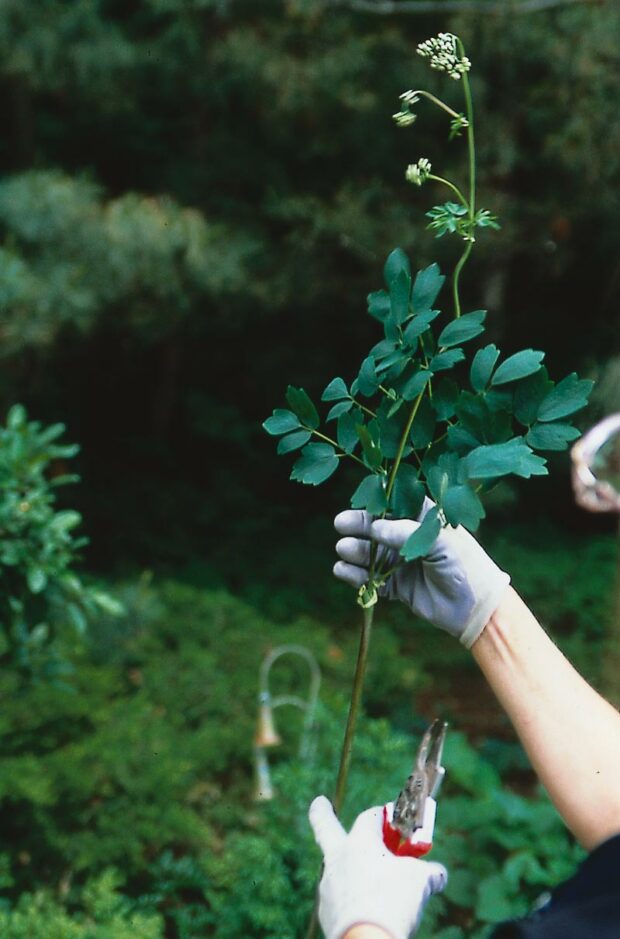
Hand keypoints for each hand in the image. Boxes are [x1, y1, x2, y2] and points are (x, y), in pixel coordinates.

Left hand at [308, 796, 446, 938]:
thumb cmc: (393, 902)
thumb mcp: (421, 882)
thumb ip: (429, 872)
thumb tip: (438, 875)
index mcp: (360, 842)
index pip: (371, 816)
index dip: (385, 815)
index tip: (394, 818)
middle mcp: (338, 858)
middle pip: (325, 825)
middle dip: (321, 811)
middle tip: (319, 801)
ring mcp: (328, 885)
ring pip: (338, 868)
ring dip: (351, 868)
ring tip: (373, 881)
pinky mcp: (326, 911)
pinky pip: (340, 898)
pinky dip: (353, 899)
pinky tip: (368, 909)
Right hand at [333, 501, 509, 647]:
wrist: (477, 609)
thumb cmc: (465, 566)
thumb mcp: (440, 543)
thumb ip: (406, 533)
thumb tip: (374, 528)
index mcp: (424, 520)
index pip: (396, 505)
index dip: (376, 503)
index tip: (359, 502)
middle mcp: (409, 538)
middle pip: (377, 528)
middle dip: (358, 526)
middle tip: (340, 525)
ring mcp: (401, 562)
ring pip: (371, 553)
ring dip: (356, 551)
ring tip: (344, 550)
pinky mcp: (397, 587)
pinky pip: (371, 579)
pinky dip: (356, 576)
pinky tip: (342, 571)